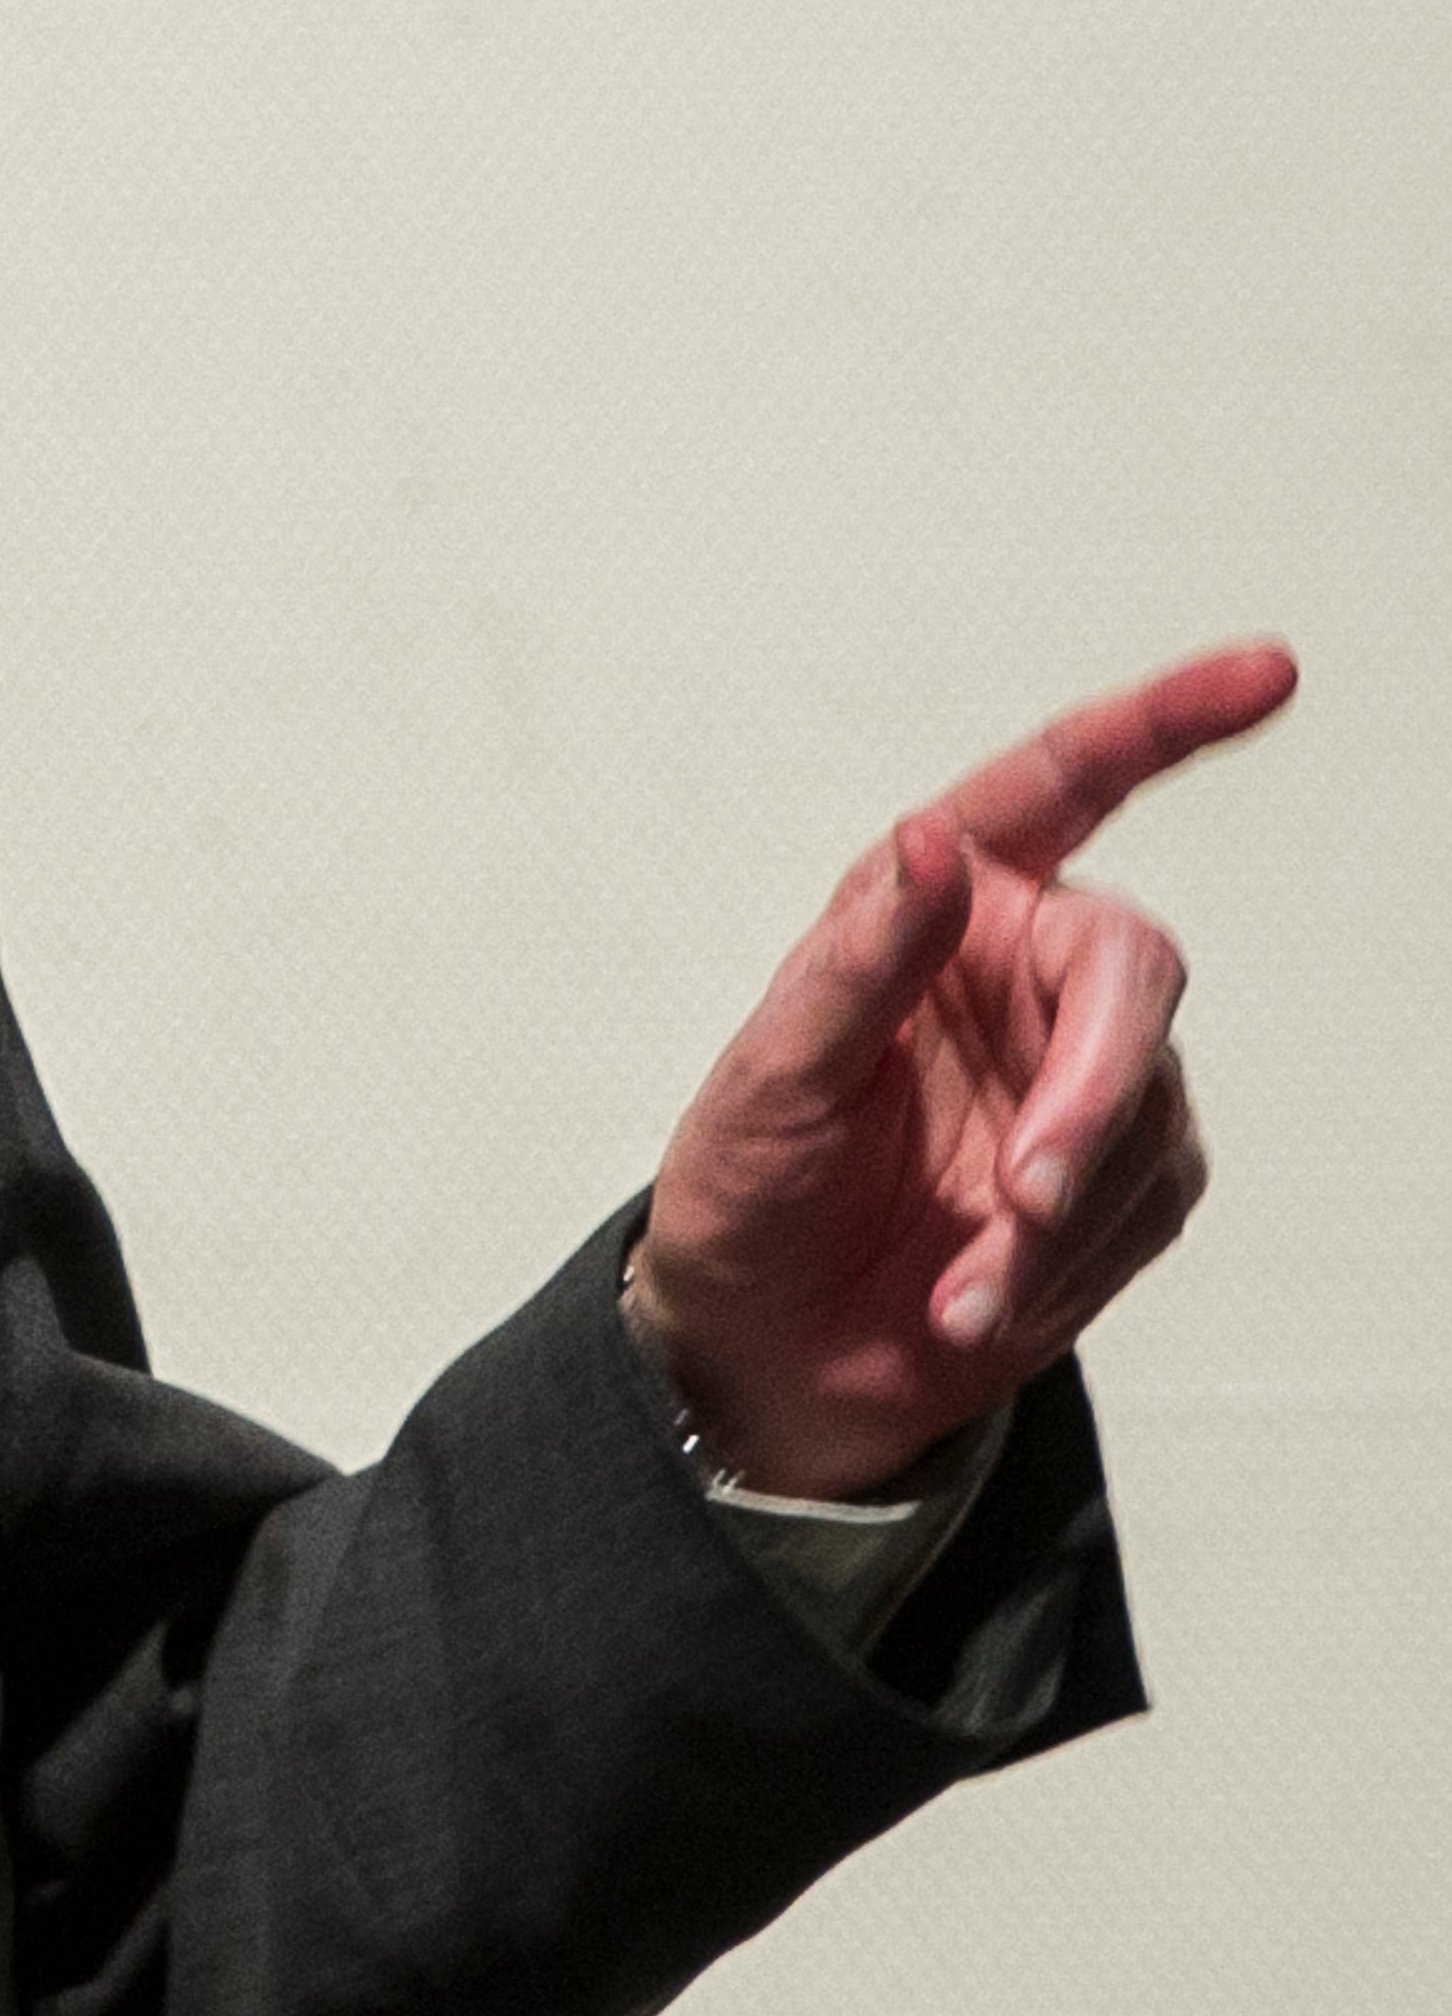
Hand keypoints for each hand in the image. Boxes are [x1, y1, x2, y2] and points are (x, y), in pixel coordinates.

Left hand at [632, 640, 1295, 1502]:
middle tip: (1023, 1194)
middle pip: (1136, 970)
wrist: (767, 1344)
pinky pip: (1138, 1204)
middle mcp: (1024, 971)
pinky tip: (973, 1299)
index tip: (1268, 671)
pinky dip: (1061, 1266)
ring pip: (1144, 1106)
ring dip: (1057, 1212)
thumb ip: (863, 958)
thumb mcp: (773, 1073)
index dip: (1165, 724)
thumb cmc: (748, 1186)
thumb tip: (932, 846)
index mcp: (938, 908)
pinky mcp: (1121, 1179)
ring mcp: (1084, 1074)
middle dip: (1091, 1085)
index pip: (1063, 789)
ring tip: (956, 1284)